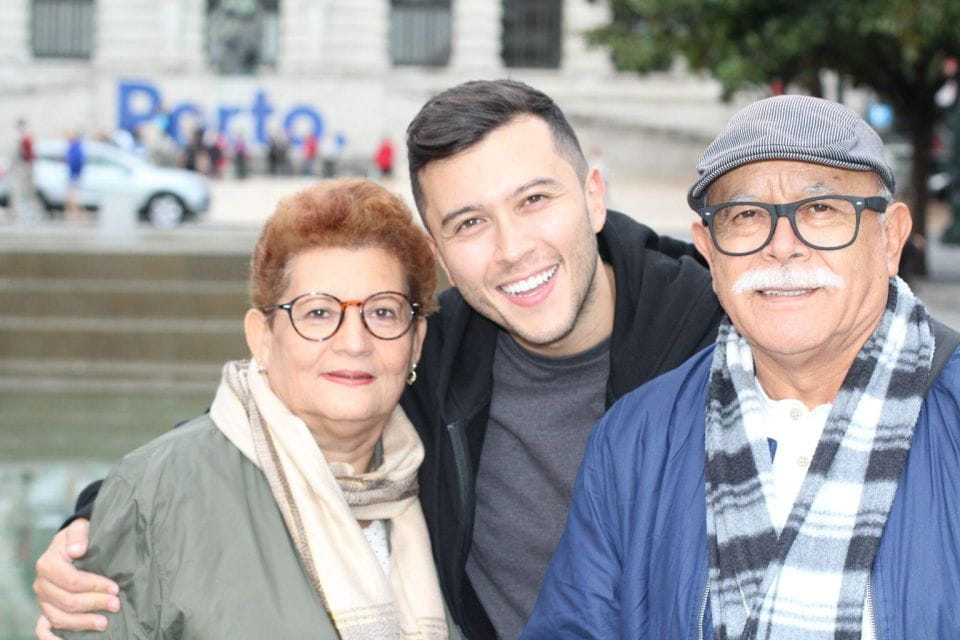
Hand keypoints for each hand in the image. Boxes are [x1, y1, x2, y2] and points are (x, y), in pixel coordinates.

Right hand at [33, 519, 119, 636]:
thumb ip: (79, 535)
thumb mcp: (81, 528)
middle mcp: (41, 584)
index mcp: (47, 564)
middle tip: (116, 604)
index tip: (115, 588)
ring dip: (83, 623)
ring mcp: (42, 600)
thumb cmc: (80, 537)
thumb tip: (77, 550)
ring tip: (105, 622)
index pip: (72, 581)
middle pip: (67, 602)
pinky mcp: (46, 609)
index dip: (94, 586)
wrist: (73, 544)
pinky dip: (53, 638)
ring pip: (59, 618)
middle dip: (95, 604)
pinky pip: (43, 629)